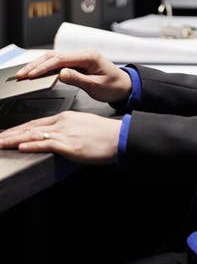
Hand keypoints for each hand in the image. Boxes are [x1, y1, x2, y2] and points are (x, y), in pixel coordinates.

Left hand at [0, 111, 121, 162]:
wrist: (118, 136)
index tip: (5, 134)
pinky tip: (21, 146)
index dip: (18, 129)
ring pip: (33, 135)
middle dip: (9, 134)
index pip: (35, 123)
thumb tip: (55, 137)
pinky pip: (46, 144)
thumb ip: (67, 130)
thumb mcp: (82, 126)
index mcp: (65, 117)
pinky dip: (32, 144)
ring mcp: (65, 133)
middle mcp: (62, 122)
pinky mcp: (69, 145)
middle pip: (30, 127)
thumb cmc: (103, 134)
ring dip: (13, 139)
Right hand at [15, 50, 132, 104]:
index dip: (44, 67)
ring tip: (25, 73)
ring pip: (54, 58)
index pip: (61, 59)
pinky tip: (37, 72)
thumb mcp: (96, 86)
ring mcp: (80, 57)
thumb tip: (61, 74)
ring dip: (39, 65)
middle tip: (21, 74)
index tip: (31, 74)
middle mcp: (83, 54)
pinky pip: (59, 62)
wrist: (124, 86)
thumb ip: (78, 79)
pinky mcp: (78, 63)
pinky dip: (46, 66)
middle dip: (36, 64)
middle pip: (54, 56)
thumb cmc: (114, 86)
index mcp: (89, 56)